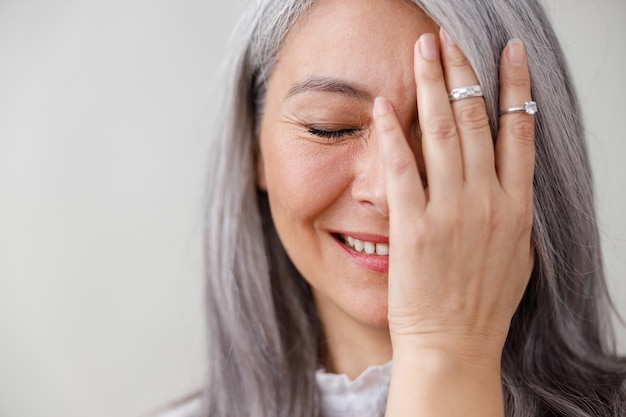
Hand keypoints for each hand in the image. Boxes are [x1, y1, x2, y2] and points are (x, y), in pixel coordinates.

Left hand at [374, 29, 534, 365]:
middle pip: (475, 119)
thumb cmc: (483, 305)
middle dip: (462, 71)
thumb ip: (513, 212)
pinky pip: (402, 169)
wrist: (455, 345)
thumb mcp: (516, 254)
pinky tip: (384, 105)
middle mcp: (487, 201)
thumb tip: (508, 179)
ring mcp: (450, 212)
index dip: (514, 86)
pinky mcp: (414, 227)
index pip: (519, 130)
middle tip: (448, 38)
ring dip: (431, 85)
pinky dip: (392, 133)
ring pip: (442, 132)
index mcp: (517, 205)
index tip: (508, 53)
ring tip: (422, 50)